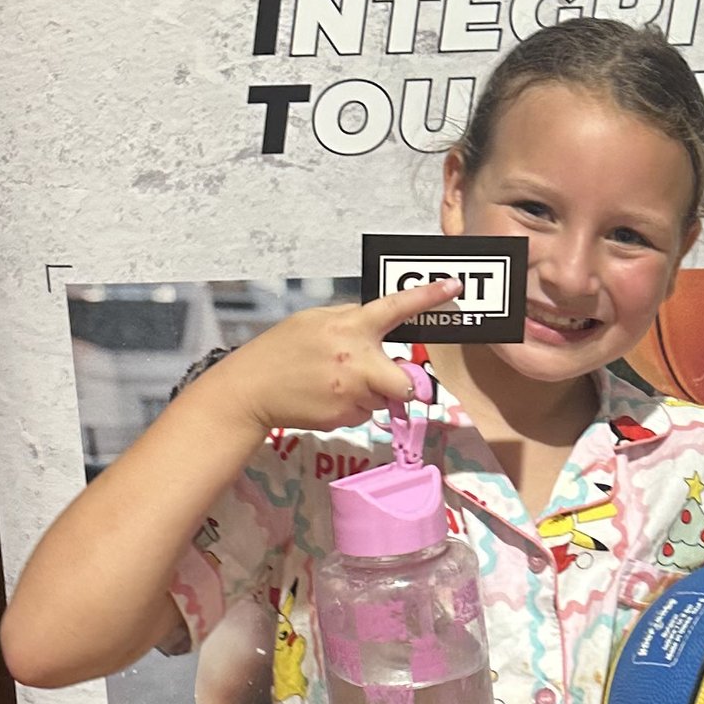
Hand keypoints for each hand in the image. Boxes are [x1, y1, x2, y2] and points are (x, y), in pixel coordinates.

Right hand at [214, 281, 457, 436]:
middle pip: (406, 382)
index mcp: (351, 327)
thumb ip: (348, 320)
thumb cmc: (281, 351)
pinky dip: (353, 408)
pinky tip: (327, 398)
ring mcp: (352, 393)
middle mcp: (358, 360)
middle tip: (377, 378)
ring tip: (334, 384)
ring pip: (383, 399)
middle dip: (399, 384)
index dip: (428, 296)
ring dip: (370, 394)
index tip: (453, 285)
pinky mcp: (344, 418)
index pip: (396, 307)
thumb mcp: (313, 320)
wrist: (251, 390)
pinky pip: (365, 414)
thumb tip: (376, 326)